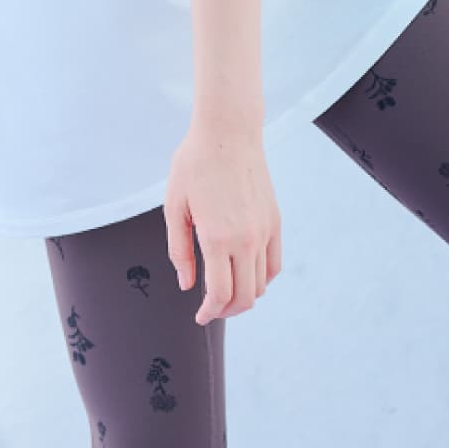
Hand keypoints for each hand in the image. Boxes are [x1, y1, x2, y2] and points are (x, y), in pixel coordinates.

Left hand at [164, 119, 281, 324]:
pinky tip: (246, 274)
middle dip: (226, 310)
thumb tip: (187, 284)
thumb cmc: (195, 163)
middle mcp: (246, 239)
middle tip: (210, 309)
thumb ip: (180, 249)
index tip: (200, 316)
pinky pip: (274, 263)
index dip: (209, 313)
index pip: (220, 295)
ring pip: (262, 285)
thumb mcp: (174, 205)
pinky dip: (262, 278)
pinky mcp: (275, 220)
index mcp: (218, 238)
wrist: (228, 131)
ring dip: (244, 296)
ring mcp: (264, 230)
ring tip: (226, 292)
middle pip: (245, 297)